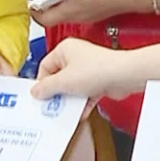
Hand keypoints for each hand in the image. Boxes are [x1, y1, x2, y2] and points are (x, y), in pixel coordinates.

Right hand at [31, 38, 147, 102]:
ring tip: (68, 110)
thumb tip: (36, 91)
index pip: (45, 66)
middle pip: (59, 78)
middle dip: (57, 94)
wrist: (124, 75)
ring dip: (71, 101)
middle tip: (53, 106)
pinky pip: (85, 94)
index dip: (42, 83)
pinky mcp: (98, 81)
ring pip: (72, 88)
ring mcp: (88, 69)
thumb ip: (46, 88)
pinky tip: (81, 111)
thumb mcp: (64, 81)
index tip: (40, 96)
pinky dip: (83, 103)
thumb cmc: (98, 69)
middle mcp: (76, 57)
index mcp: (64, 49)